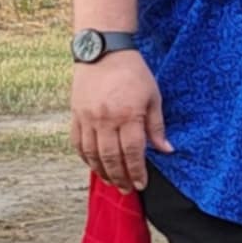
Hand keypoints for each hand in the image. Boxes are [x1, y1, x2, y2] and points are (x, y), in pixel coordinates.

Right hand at [71, 51, 171, 192]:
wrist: (103, 52)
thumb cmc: (134, 73)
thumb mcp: (153, 97)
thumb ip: (157, 126)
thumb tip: (166, 150)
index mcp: (127, 115)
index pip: (132, 152)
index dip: (137, 171)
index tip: (142, 184)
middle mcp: (104, 119)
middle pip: (111, 157)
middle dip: (120, 177)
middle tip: (128, 190)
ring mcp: (87, 118)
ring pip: (91, 154)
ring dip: (102, 172)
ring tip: (113, 182)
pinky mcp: (75, 114)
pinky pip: (77, 143)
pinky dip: (85, 158)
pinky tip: (94, 166)